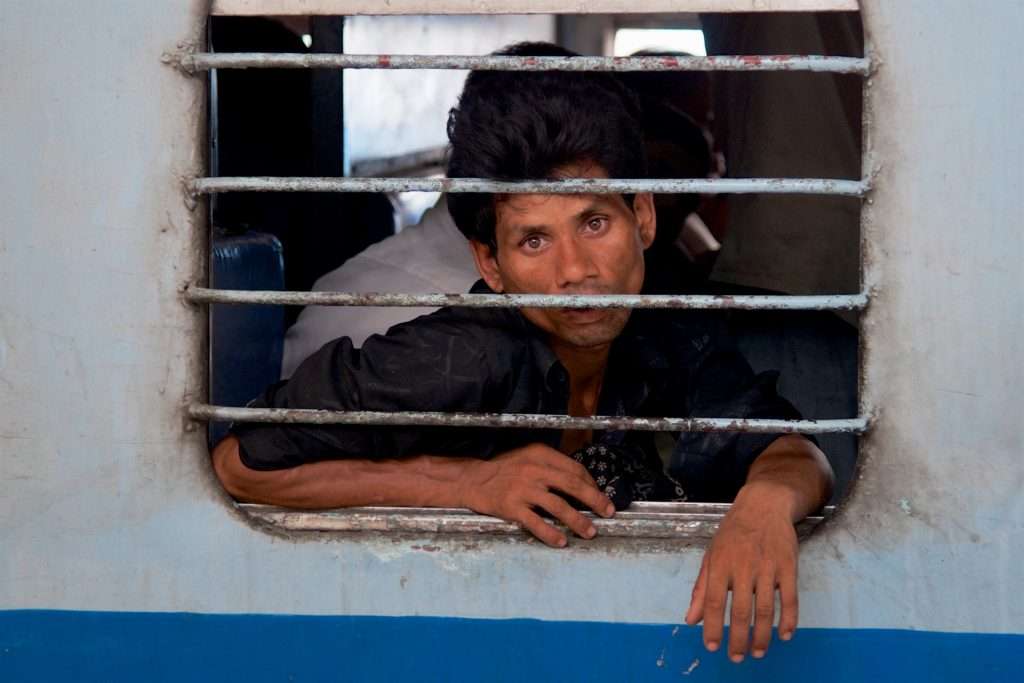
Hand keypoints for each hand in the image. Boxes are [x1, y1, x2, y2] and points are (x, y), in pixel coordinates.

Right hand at [456, 443, 614, 546]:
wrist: (472, 480)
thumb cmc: (503, 470)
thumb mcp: (528, 458)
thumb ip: (550, 467)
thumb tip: (581, 484)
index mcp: (540, 454)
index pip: (574, 469)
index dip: (591, 484)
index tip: (600, 497)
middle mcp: (534, 470)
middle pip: (572, 485)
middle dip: (594, 500)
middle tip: (608, 512)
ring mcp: (522, 489)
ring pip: (558, 506)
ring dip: (578, 521)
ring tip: (590, 532)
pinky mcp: (511, 507)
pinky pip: (536, 523)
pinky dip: (551, 534)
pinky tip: (561, 541)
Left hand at [684, 481, 799, 661]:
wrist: (763, 505)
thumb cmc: (733, 533)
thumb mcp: (711, 555)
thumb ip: (701, 589)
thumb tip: (691, 619)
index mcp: (720, 563)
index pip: (715, 601)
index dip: (713, 626)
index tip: (712, 647)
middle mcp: (743, 566)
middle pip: (741, 610)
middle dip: (738, 639)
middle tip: (736, 657)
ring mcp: (767, 567)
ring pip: (765, 609)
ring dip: (762, 635)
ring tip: (758, 652)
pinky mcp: (788, 566)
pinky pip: (790, 598)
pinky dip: (788, 619)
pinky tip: (784, 635)